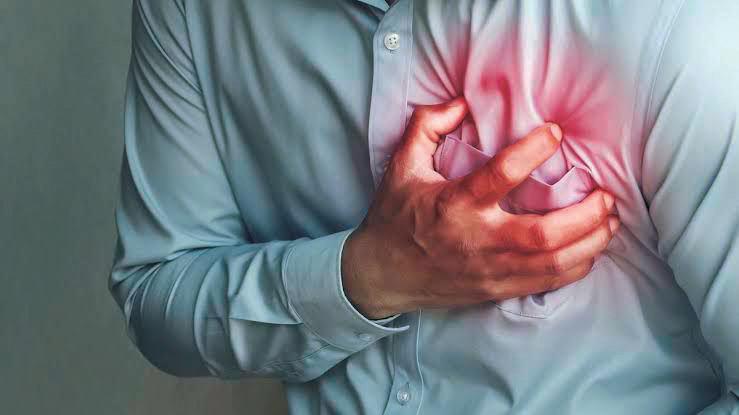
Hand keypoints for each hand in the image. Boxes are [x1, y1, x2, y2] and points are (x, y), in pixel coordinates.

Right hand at [341, 97, 618, 318]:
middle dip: (585, 215)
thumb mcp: (401, 166)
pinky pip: (546, 283)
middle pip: (543, 234)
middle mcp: (476, 240)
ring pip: (553, 263)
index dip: (534, 150)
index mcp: (454, 204)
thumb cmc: (395, 218)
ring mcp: (489, 270)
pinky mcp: (496, 290)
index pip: (502, 175)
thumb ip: (427, 127)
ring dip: (591, 242)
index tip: (556, 133)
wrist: (382, 274)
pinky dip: (576, 266)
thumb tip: (461, 103)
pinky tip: (591, 249)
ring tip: (609, 219)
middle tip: (605, 193)